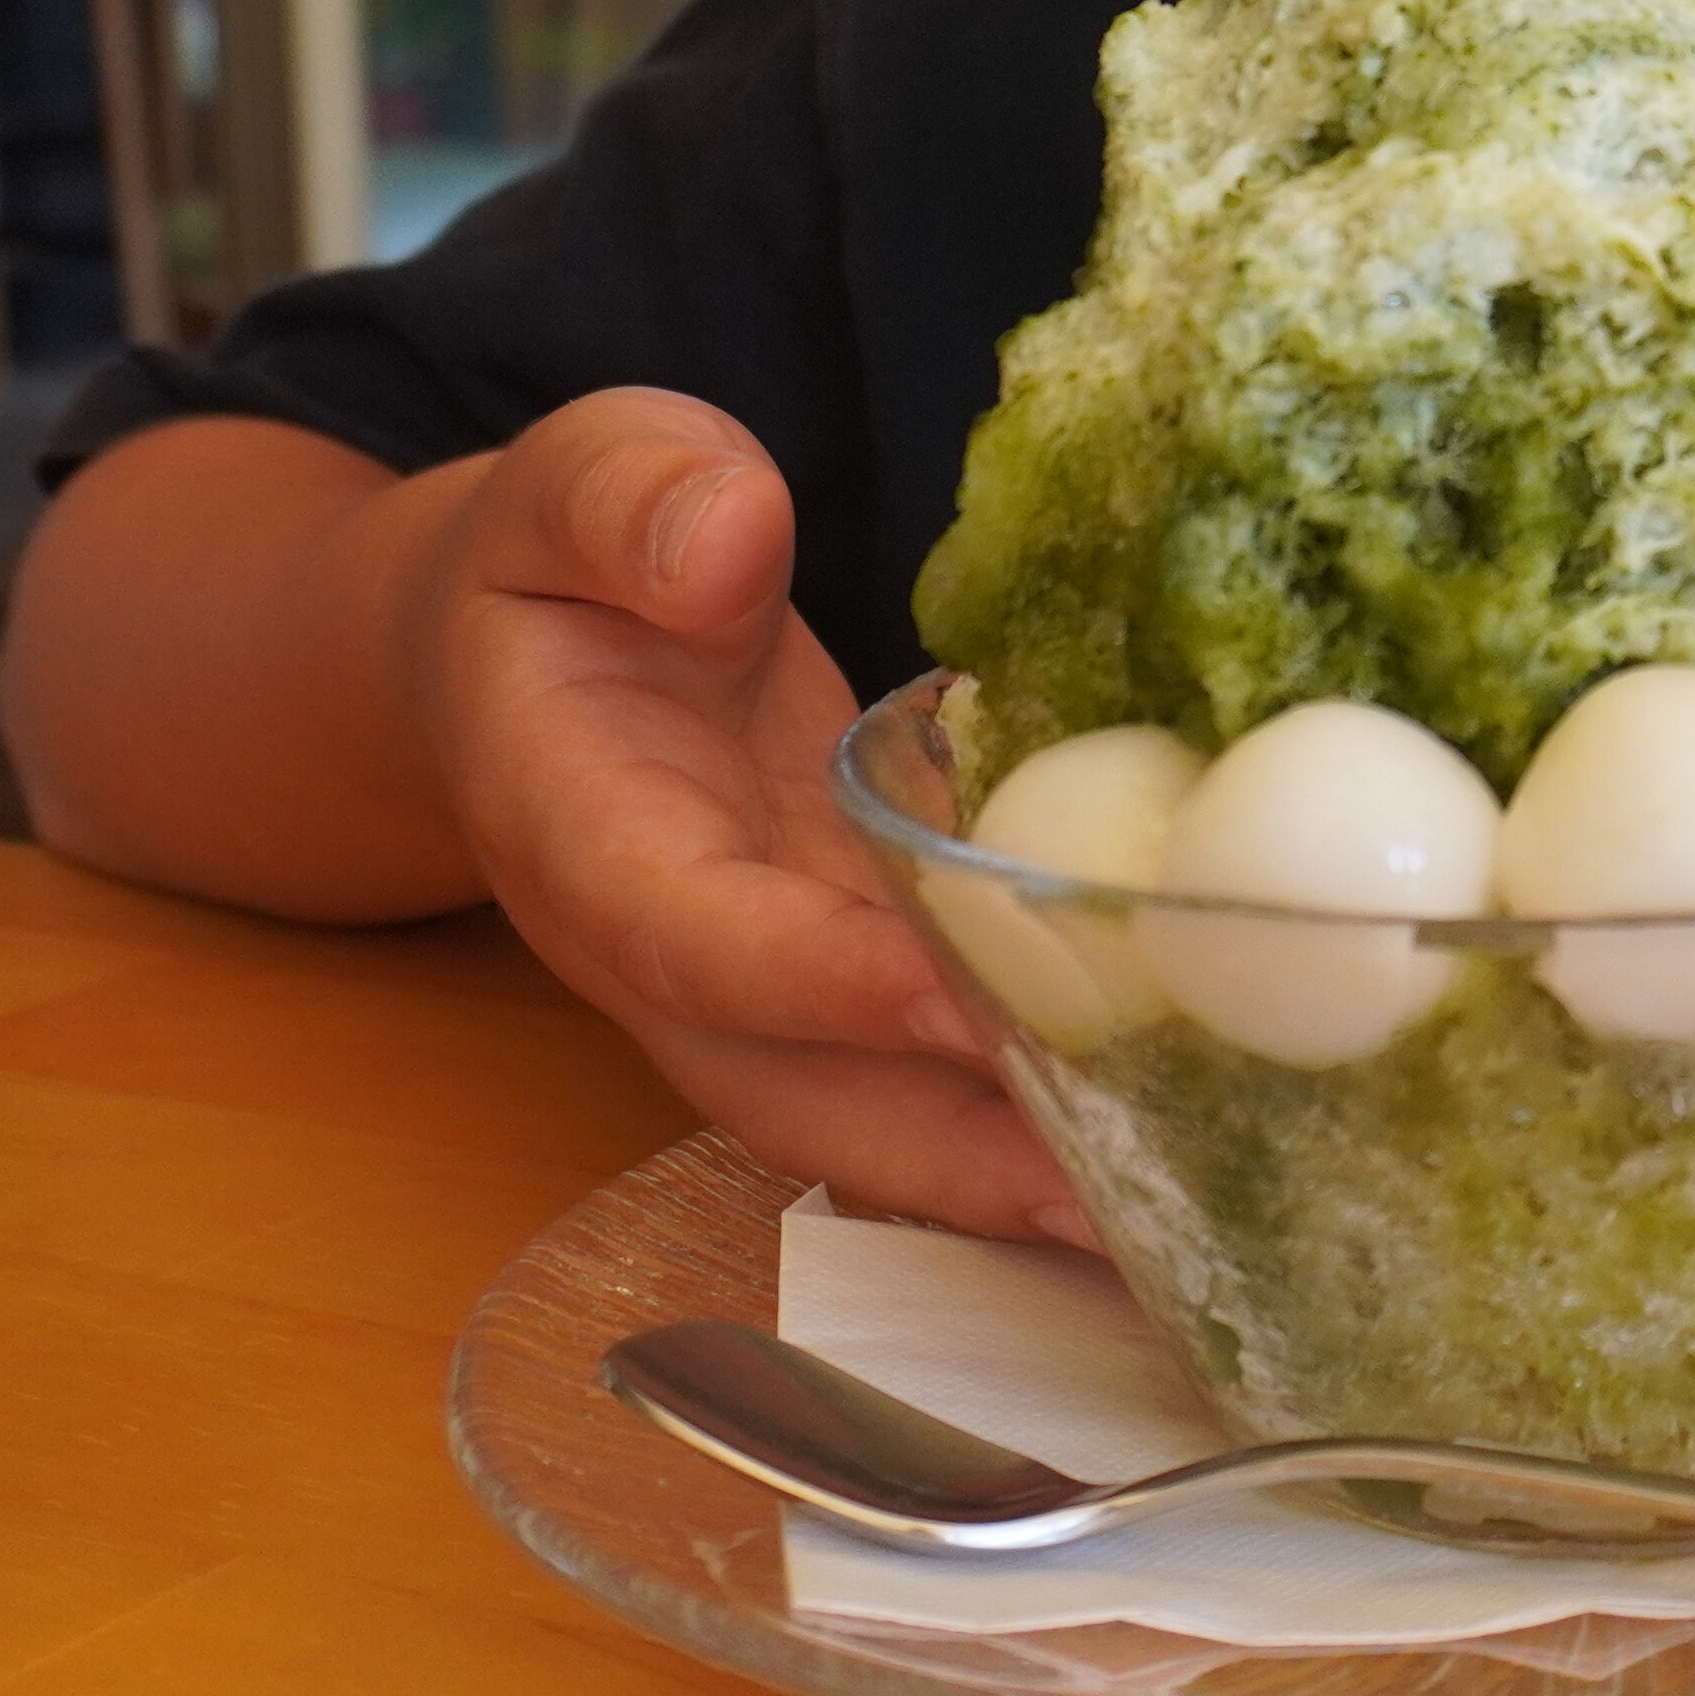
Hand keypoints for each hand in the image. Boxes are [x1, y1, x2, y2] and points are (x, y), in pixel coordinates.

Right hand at [416, 389, 1094, 1241]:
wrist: (521, 651)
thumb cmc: (556, 562)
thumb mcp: (571, 482)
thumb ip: (635, 498)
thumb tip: (731, 544)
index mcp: (579, 833)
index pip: (693, 935)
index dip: (818, 984)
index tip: (953, 1010)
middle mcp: (668, 951)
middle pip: (790, 1092)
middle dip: (941, 1160)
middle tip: (1107, 1200)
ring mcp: (759, 986)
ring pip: (867, 1113)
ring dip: (1002, 1177)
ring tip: (1169, 1213)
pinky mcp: (838, 978)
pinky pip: (924, 1070)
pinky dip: (1030, 1116)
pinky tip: (1173, 1139)